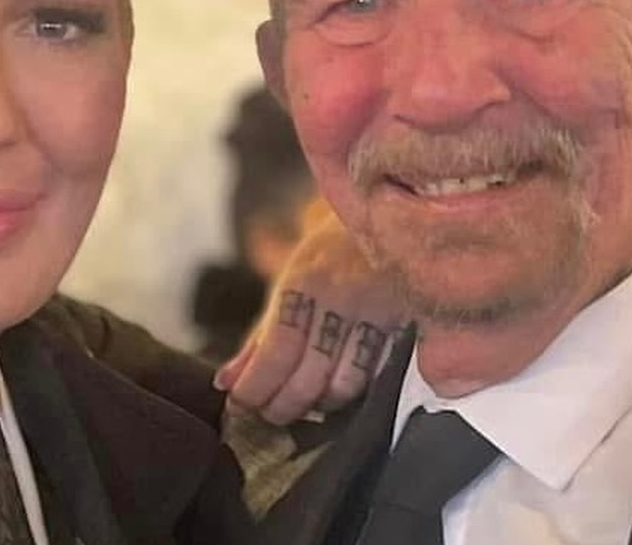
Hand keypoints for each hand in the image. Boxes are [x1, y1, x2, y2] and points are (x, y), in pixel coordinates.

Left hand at [214, 201, 402, 424]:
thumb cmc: (329, 258)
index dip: (255, 388)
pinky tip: (334, 392)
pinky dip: (350, 396)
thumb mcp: (289, 284)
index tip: (238, 405)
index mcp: (305, 283)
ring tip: (301, 404)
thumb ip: (259, 339)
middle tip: (267, 414)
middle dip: (282, 407)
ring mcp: (377, 314)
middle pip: (308, 377)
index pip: (276, 352)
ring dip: (318, 406)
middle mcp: (342, 299)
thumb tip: (226, 383)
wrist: (387, 219)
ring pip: (345, 386)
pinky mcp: (405, 327)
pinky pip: (375, 379)